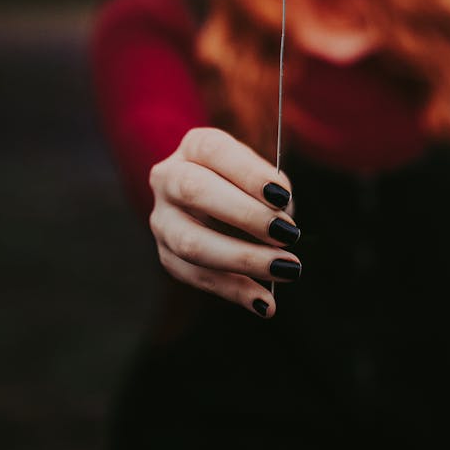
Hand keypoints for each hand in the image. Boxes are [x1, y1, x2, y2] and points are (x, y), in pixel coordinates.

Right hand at [148, 126, 299, 317]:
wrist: (219, 199)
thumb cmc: (248, 183)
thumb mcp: (261, 174)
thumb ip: (271, 188)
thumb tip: (282, 218)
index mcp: (195, 147)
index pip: (214, 151)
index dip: (248, 173)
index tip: (282, 197)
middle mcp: (168, 177)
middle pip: (195, 191)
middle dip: (245, 215)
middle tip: (288, 233)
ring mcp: (162, 218)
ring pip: (191, 242)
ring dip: (243, 259)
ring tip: (287, 269)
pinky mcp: (166, 254)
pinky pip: (196, 276)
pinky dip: (235, 291)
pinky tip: (266, 303)